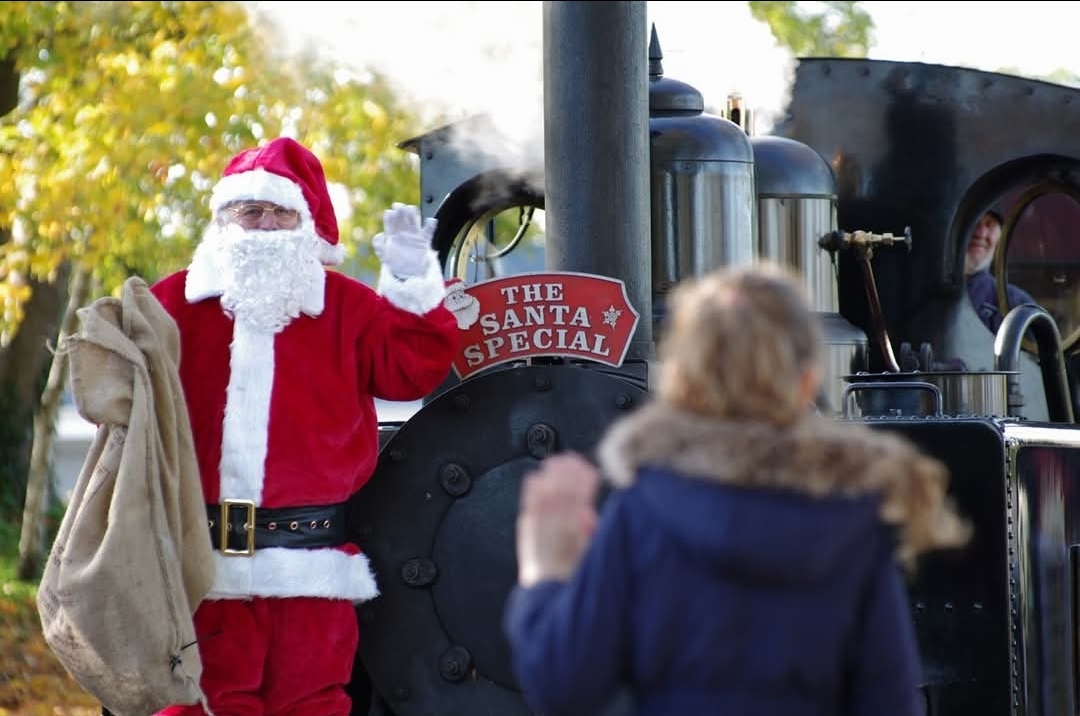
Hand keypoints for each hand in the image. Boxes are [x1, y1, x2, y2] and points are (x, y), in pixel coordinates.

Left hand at [371, 203, 436, 277]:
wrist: (409, 274)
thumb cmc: (396, 264)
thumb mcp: (385, 256)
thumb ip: (380, 246)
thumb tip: (379, 236)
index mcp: (392, 234)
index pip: (390, 221)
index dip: (390, 216)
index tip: (390, 213)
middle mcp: (403, 232)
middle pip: (402, 217)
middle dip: (400, 210)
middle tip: (399, 207)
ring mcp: (413, 235)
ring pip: (414, 221)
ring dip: (412, 214)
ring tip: (410, 209)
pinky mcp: (423, 241)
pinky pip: (428, 231)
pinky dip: (430, 225)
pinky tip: (431, 221)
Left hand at [515, 452, 600, 585]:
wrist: (547, 593)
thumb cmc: (572, 577)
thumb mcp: (591, 555)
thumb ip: (590, 533)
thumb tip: (587, 513)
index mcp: (574, 529)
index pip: (580, 496)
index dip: (585, 480)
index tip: (590, 469)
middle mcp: (554, 523)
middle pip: (562, 489)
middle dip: (568, 471)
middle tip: (573, 458)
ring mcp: (538, 524)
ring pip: (545, 492)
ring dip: (551, 475)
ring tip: (556, 462)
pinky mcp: (527, 528)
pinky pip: (529, 502)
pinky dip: (531, 489)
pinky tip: (534, 477)